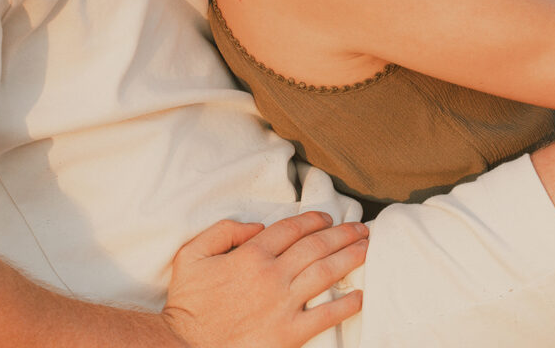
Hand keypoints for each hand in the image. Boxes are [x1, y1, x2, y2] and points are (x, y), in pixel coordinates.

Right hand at [160, 212, 367, 347]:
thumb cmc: (187, 304)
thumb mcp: (192, 255)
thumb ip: (223, 231)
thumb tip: (256, 226)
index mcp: (251, 254)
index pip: (291, 229)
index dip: (313, 219)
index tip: (327, 218)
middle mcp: (272, 275)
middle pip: (316, 246)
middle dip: (342, 234)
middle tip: (361, 229)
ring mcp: (283, 305)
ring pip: (325, 273)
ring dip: (350, 257)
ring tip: (366, 249)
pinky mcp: (289, 335)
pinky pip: (325, 316)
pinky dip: (346, 304)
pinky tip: (359, 296)